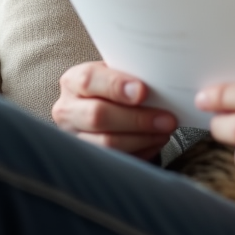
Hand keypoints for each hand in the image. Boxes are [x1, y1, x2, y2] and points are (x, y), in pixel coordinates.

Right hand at [53, 61, 176, 159]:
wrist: (103, 106)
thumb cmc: (114, 88)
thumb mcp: (117, 74)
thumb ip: (131, 76)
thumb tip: (160, 82)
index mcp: (73, 81)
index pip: (89, 80)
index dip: (116, 86)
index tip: (143, 91)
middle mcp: (67, 110)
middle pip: (97, 115)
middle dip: (137, 119)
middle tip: (166, 119)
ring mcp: (73, 138)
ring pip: (106, 143)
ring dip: (142, 138)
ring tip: (164, 131)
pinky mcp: (85, 158)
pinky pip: (114, 160)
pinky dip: (140, 152)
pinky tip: (155, 142)